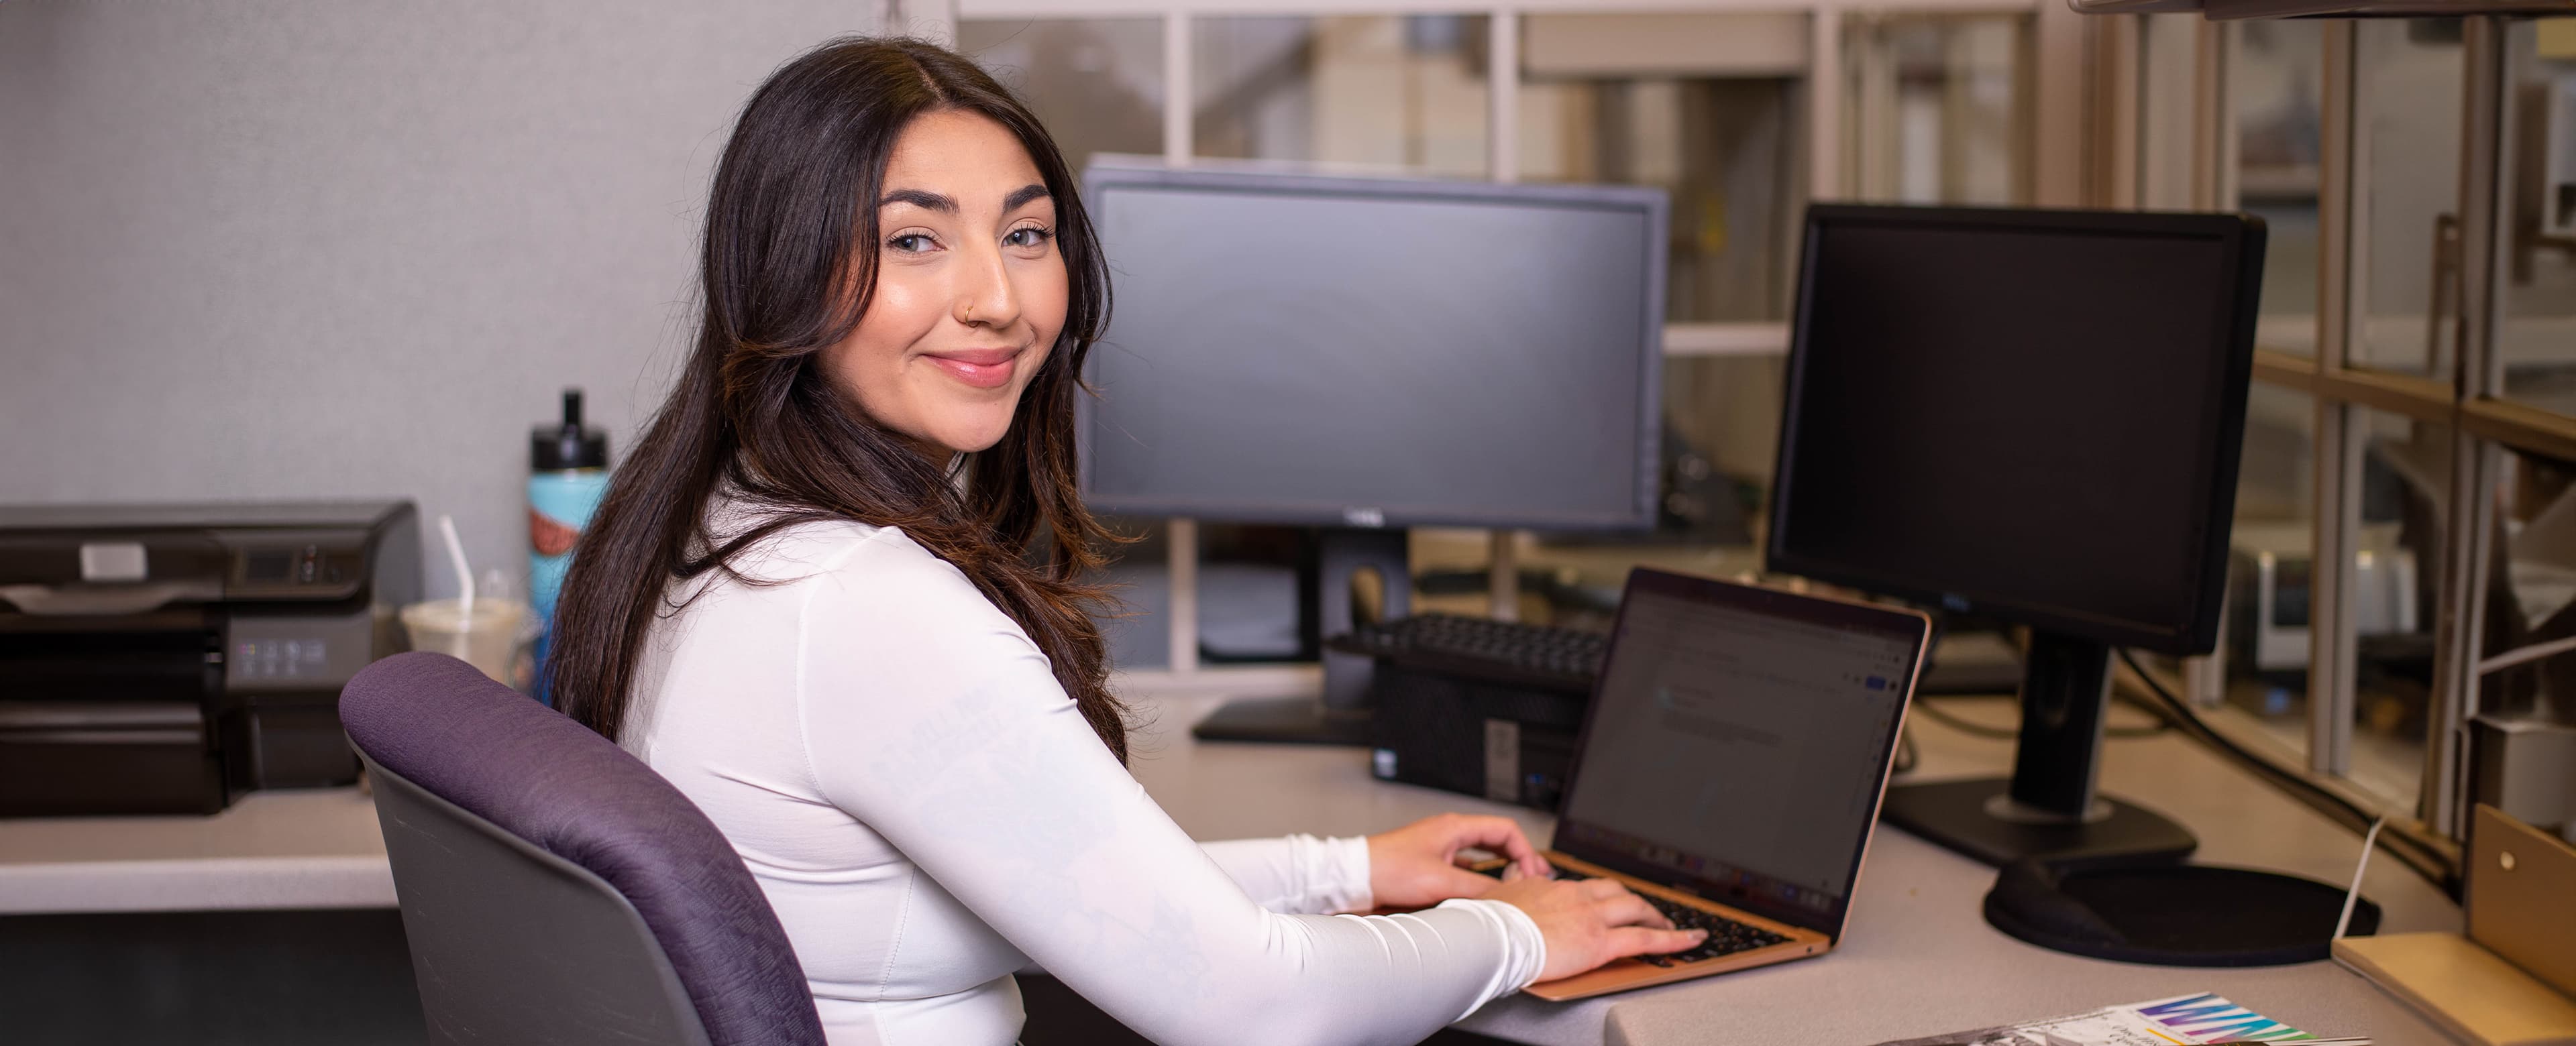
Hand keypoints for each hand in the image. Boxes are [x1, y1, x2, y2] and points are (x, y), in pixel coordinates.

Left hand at [1364, 813, 1549, 909]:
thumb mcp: (1439, 882)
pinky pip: (1463, 871)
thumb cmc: (1386, 870)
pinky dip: (1478, 881)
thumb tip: (1508, 897)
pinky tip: (1481, 896)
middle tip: (1535, 879)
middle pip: (1497, 841)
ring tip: (1514, 888)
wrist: (1352, 879)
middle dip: (1518, 859)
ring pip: (1481, 857)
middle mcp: (1449, 835)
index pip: (1505, 830)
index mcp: (1454, 828)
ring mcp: (1439, 850)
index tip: (1532, 874)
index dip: (1525, 851)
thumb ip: (1477, 890)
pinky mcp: (1429, 868)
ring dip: (1499, 871)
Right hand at [1484, 872, 1705, 981]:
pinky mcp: (1601, 941)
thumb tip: (1514, 872)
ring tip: (1670, 925)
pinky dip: (1673, 939)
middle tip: (1646, 912)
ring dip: (1655, 916)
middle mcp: (1577, 896)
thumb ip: (1513, 882)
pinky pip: (1646, 939)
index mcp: (1553, 886)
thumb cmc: (1489, 922)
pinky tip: (1690, 940)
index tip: (1606, 902)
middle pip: (1616, 891)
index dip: (1601, 895)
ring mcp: (1592, 917)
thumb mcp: (1499, 893)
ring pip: (1634, 908)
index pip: (1586, 887)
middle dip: (1634, 902)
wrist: (1490, 936)